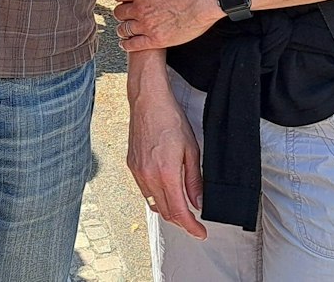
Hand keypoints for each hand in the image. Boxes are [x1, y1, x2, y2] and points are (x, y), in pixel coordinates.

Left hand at [113, 0, 220, 51]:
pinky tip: (126, 43)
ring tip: (125, 30)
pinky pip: (133, 45)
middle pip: (118, 12)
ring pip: (123, 29)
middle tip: (125, 15)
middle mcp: (140, 8)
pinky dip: (127, 44)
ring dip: (123, 29)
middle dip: (121, 13)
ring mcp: (147, 25)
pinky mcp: (156, 39)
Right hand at [127, 85, 206, 238]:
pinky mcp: (132, 166)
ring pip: (153, 204)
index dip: (191, 227)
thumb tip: (198, 202)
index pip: (179, 211)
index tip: (200, 233)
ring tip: (183, 210)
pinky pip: (145, 191)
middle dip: (181, 222)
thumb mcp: (191, 150)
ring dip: (169, 211)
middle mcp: (148, 176)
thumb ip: (194, 180)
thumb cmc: (170, 119)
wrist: (147, 101)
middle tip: (195, 224)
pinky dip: (157, 198)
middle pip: (165, 212)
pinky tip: (167, 194)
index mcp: (166, 173)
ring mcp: (137, 172)